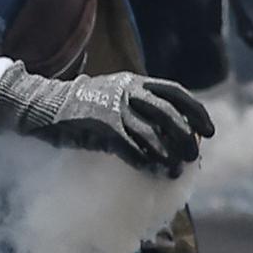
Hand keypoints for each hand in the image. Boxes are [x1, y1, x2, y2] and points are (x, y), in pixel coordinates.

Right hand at [0, 63, 214, 176]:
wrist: (43, 104)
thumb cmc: (79, 106)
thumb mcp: (111, 95)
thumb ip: (136, 106)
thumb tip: (166, 131)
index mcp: (134, 81)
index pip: (175, 92)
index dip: (196, 112)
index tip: (209, 131)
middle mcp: (128, 91)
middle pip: (169, 114)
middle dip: (185, 137)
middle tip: (194, 156)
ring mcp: (115, 108)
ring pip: (153, 133)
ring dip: (168, 155)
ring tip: (175, 171)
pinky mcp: (101, 127)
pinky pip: (131, 147)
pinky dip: (145, 161)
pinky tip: (153, 171)